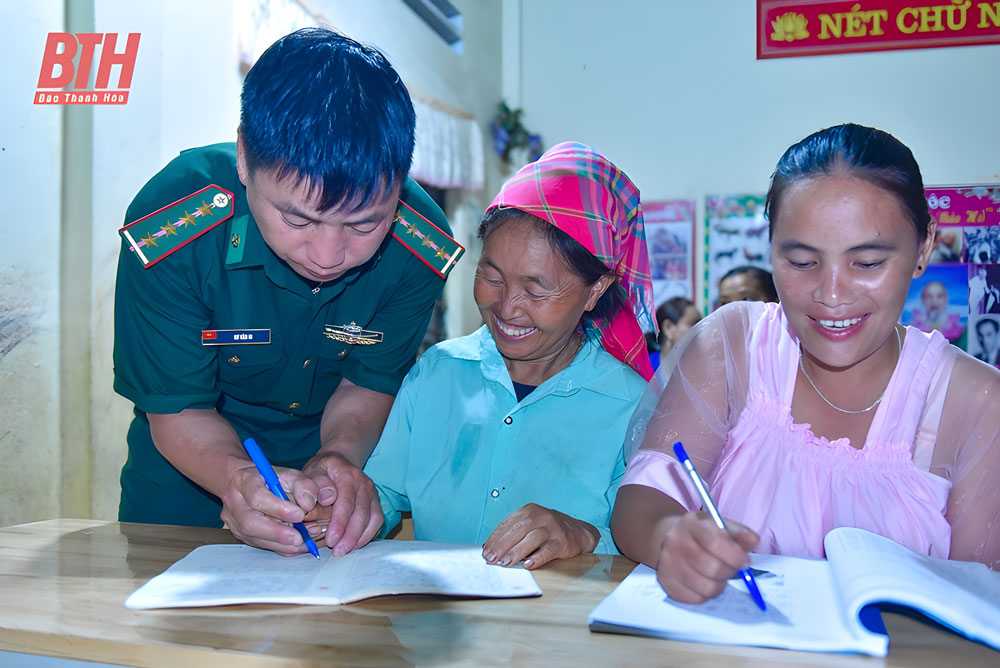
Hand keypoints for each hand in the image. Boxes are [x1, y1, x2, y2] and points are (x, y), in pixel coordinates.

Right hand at [220, 464, 321, 556]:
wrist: (249, 484)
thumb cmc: (271, 479)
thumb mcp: (290, 474)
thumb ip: (303, 485)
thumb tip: (309, 504)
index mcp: (245, 480)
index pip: (257, 497)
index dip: (279, 509)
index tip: (300, 514)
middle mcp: (234, 501)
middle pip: (250, 522)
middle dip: (277, 533)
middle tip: (299, 538)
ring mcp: (234, 520)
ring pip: (253, 537)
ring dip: (281, 544)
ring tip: (303, 542)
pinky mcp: (239, 533)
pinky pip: (258, 544)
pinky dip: (279, 548)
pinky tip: (296, 546)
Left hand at [301, 452, 382, 555]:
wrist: (338, 462)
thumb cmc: (322, 470)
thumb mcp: (312, 470)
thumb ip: (314, 483)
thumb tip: (326, 498)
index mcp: (347, 475)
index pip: (346, 502)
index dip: (340, 523)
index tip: (330, 540)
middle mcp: (364, 484)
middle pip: (362, 513)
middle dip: (351, 536)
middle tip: (338, 552)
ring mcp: (372, 493)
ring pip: (374, 519)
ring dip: (361, 538)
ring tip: (346, 550)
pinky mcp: (375, 502)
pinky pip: (377, 521)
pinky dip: (368, 535)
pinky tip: (355, 545)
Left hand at [483, 504, 599, 569]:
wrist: (579, 532)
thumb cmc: (549, 530)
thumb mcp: (532, 525)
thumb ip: (514, 534)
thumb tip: (491, 549)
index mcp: (529, 511)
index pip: (508, 524)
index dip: (495, 538)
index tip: (485, 552)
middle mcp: (541, 516)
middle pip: (517, 530)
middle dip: (502, 545)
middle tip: (491, 559)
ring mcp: (552, 528)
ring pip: (531, 539)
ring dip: (516, 552)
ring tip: (505, 563)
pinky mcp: (562, 541)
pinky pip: (548, 550)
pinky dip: (537, 557)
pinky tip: (528, 564)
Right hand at [654, 511, 758, 603]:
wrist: (672, 539)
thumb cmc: (702, 534)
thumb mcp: (720, 526)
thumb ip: (739, 533)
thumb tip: (753, 541)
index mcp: (691, 523)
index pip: (715, 542)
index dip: (735, 556)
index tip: (745, 562)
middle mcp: (675, 541)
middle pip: (711, 567)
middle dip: (729, 572)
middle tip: (733, 570)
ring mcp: (667, 563)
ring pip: (705, 587)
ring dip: (719, 585)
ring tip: (719, 576)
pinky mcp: (666, 582)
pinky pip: (695, 598)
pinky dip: (705, 595)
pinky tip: (704, 582)